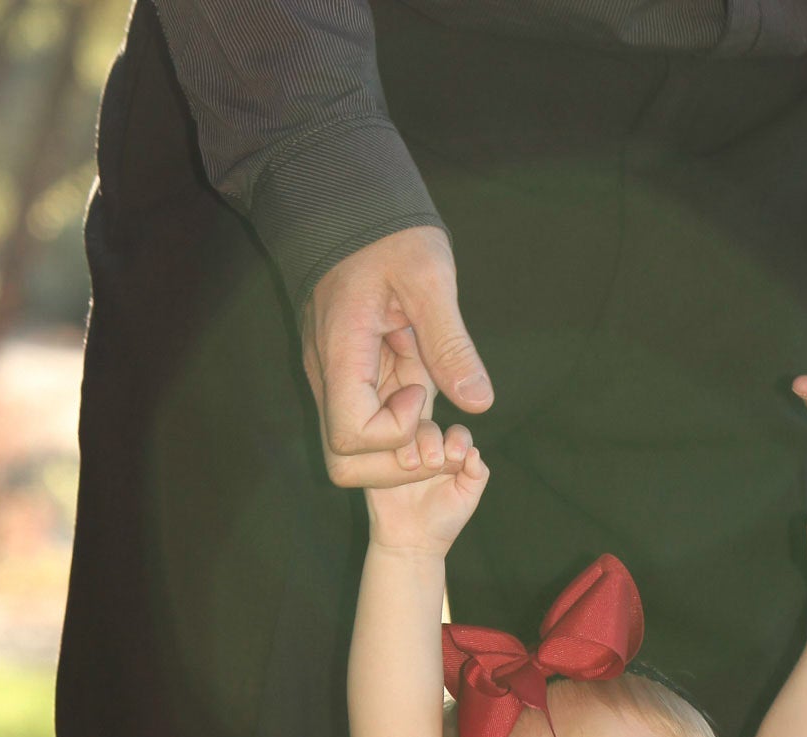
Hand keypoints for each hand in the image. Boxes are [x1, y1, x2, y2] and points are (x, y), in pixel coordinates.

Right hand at [303, 226, 493, 490]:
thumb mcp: (429, 278)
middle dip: (396, 463)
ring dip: (398, 446)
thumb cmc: (389, 233)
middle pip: (344, 462)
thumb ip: (451, 344)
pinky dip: (397, 424)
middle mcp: (326, 376)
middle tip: (433, 426)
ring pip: (353, 451)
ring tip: (428, 402)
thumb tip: (480, 404)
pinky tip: (421, 388)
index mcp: (340, 354)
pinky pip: (364, 421)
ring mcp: (332, 379)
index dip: (395, 434)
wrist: (352, 205)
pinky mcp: (346, 376)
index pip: (350, 438)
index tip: (423, 390)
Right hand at [365, 425, 487, 554]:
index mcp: (449, 454)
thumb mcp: (466, 500)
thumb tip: (474, 451)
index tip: (455, 456)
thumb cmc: (442, 521)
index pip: (456, 433)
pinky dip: (385, 444)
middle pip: (429, 426)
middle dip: (432, 438)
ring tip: (412, 465)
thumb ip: (477, 475)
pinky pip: (379, 442)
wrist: (409, 543)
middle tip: (434, 462)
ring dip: (410, 442)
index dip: (457, 439)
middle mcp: (426, 448)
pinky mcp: (378, 459)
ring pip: (404, 431)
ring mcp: (401, 452)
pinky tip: (392, 459)